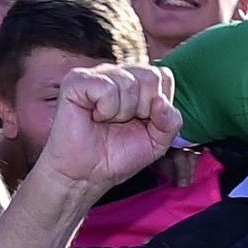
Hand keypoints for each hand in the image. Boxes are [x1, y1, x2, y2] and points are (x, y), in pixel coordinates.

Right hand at [34, 63, 182, 193]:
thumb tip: (161, 101)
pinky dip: (105, 110)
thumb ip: (171, 122)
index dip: (158, 105)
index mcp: (137, 82)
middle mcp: (118, 73)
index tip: (142, 122)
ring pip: (129, 83)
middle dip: (143, 109)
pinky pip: (106, 88)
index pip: (163, 76)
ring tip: (106, 122)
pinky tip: (94, 117)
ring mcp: (97, 74)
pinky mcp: (76, 81)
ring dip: (121, 113)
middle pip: (151, 76)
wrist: (85, 175)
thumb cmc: (116, 155)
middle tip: (123, 123)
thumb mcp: (157, 143)